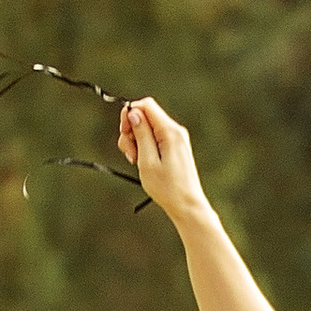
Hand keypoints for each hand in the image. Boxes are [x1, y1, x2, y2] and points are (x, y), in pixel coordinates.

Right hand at [118, 96, 208, 230]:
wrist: (187, 205)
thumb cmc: (167, 188)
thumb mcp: (147, 160)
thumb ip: (141, 134)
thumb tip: (134, 112)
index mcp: (170, 132)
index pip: (146, 105)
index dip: (129, 114)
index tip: (124, 133)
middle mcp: (175, 131)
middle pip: (145, 116)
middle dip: (131, 131)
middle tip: (129, 154)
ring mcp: (177, 139)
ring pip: (148, 127)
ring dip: (136, 141)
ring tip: (136, 161)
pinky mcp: (175, 147)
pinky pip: (155, 138)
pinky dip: (145, 146)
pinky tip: (143, 162)